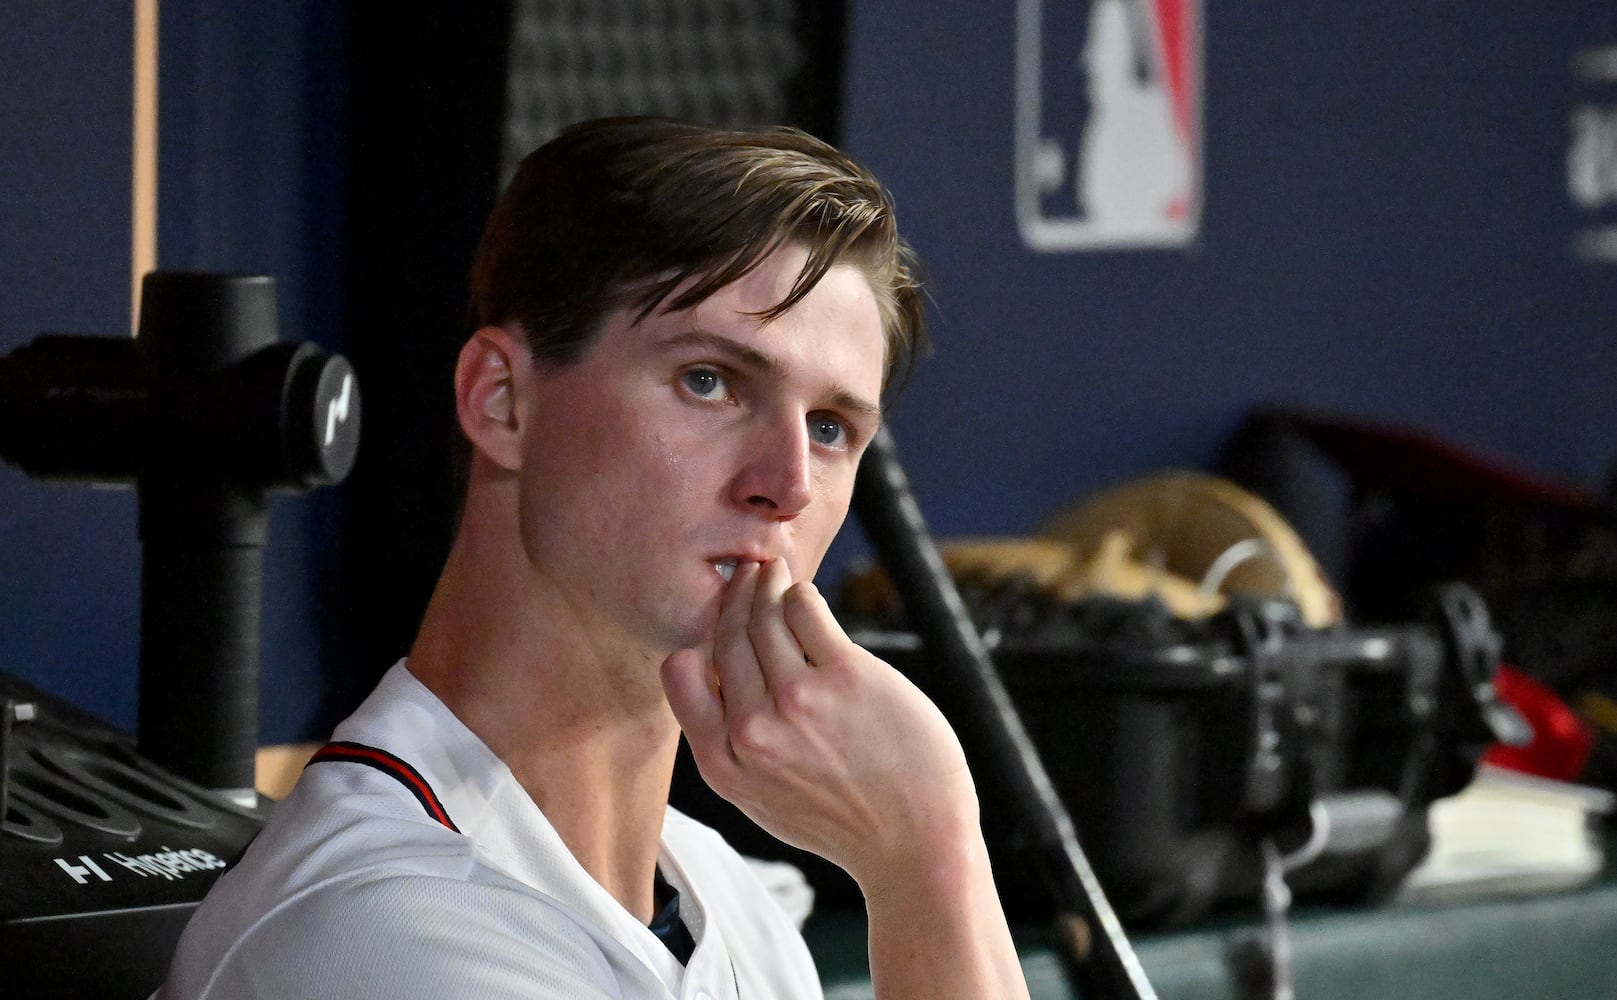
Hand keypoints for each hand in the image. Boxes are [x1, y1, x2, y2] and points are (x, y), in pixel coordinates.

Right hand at [661, 559, 978, 890]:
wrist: (915, 842)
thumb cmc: (844, 817)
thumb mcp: (761, 799)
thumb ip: (729, 743)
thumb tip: (713, 672)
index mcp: (724, 763)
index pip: (681, 674)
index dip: (700, 639)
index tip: (719, 618)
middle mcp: (753, 731)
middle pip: (727, 636)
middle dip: (735, 596)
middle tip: (747, 575)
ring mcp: (798, 701)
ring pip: (765, 615)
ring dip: (766, 584)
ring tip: (774, 573)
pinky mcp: (845, 676)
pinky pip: (807, 610)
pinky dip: (801, 594)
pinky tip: (806, 596)